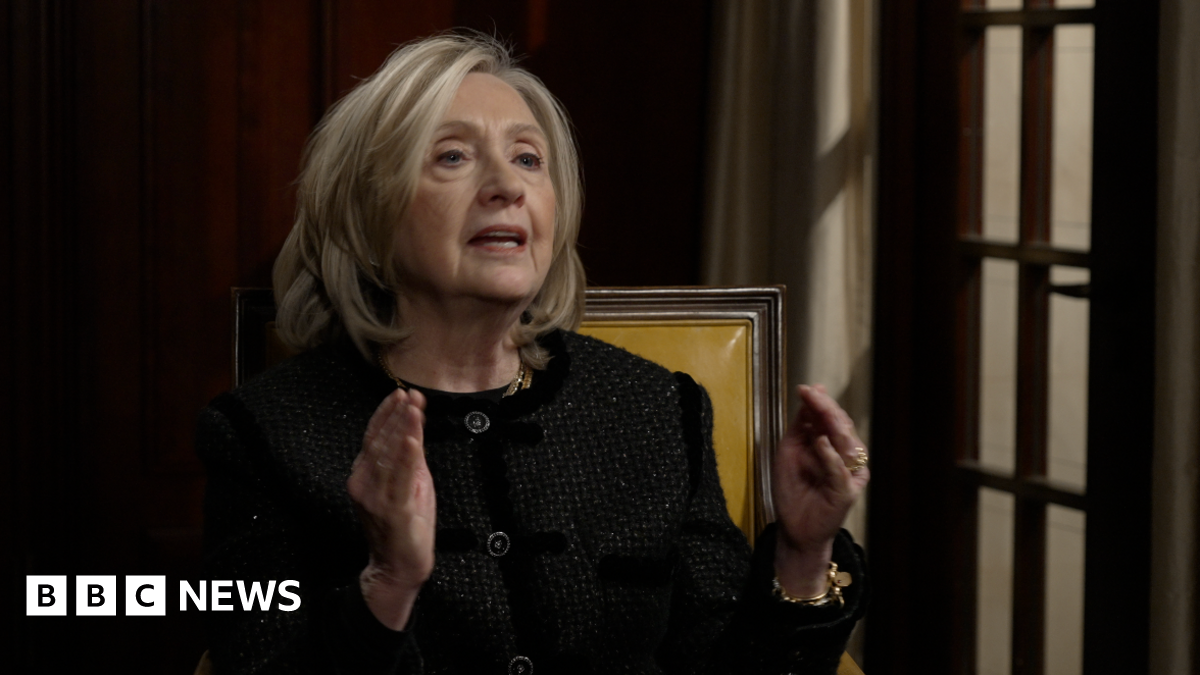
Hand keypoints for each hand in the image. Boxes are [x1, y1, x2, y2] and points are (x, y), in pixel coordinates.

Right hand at [347, 388, 434, 629]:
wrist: (398, 566)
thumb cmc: (405, 524)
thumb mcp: (409, 482)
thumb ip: (410, 457)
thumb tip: (415, 426)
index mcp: (365, 474)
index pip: (374, 436)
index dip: (387, 413)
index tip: (403, 394)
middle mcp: (364, 483)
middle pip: (378, 441)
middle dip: (396, 415)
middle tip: (409, 394)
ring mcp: (375, 497)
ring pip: (387, 455)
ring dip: (401, 428)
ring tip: (412, 407)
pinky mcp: (392, 510)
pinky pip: (398, 478)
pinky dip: (405, 456)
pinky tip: (412, 439)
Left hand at [771, 384, 868, 595]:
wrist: (793, 527)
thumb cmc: (792, 489)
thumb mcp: (790, 450)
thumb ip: (802, 425)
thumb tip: (812, 393)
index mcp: (833, 446)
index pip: (832, 419)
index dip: (820, 402)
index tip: (806, 388)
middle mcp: (845, 458)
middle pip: (842, 426)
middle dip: (826, 407)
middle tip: (811, 393)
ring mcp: (849, 474)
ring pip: (846, 443)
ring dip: (831, 423)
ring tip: (817, 406)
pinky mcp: (846, 492)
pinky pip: (840, 470)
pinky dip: (830, 456)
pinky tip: (820, 442)